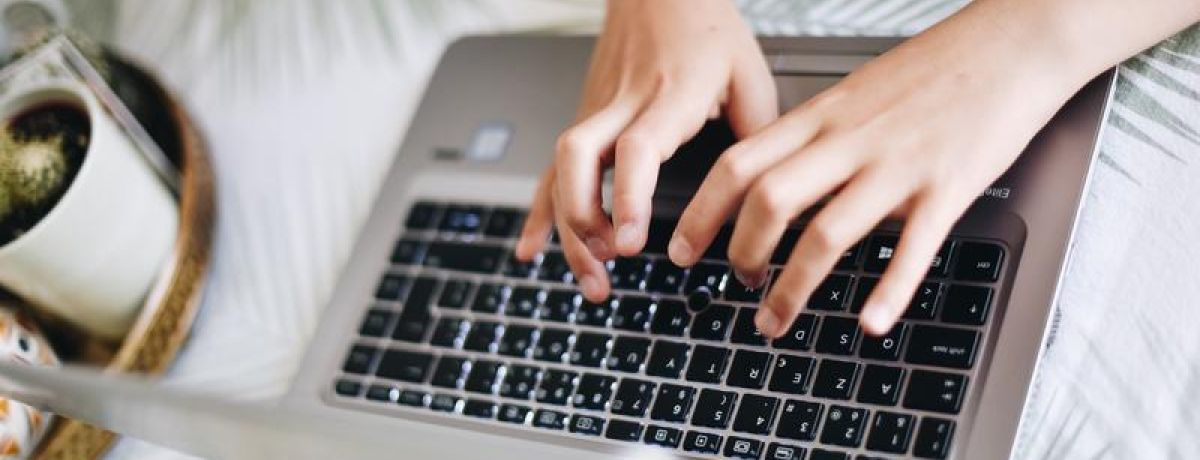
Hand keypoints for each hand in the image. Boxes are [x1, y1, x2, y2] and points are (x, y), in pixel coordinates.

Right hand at [515, 0, 775, 300]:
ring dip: (568, 228)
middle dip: (586, 220)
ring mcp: (597, 111)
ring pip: (561, 170)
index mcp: (670, 95)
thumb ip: (757, 133)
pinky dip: (539, 213)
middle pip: (581, 161)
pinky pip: (551, 169)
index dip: (630, 198)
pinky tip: (531, 249)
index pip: (637, 149)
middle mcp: (623, 104)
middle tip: (612, 262)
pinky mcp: (585, 118)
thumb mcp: (748, 71)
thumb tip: (767, 193)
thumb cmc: (705, 26)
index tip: (633, 243)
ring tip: (593, 277)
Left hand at [670, 10, 1086, 336]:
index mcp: (822, 117)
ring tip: (776, 320)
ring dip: (793, 287)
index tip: (681, 250)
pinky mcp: (948, 186)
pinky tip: (871, 324)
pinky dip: (889, 291)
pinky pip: (912, 248)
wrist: (1012, 42)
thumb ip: (813, 137)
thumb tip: (771, 181)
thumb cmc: (934, 70)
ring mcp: (898, 164)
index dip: (701, 212)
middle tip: (737, 287)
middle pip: (769, 201)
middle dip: (741, 254)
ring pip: (826, 233)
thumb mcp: (854, 94)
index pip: (738, 164)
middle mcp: (850, 141)